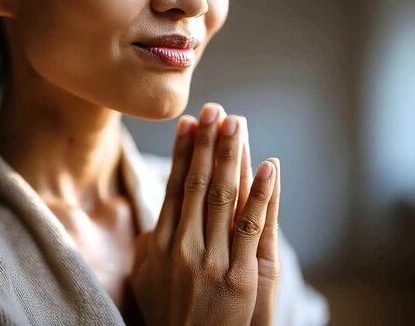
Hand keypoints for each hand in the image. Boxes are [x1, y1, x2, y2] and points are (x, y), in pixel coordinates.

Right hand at [130, 103, 280, 325]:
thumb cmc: (168, 311)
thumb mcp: (146, 276)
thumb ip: (151, 240)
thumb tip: (159, 208)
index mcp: (161, 242)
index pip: (173, 185)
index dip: (182, 152)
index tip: (189, 122)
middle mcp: (183, 246)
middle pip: (197, 183)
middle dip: (207, 143)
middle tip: (215, 109)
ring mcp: (212, 260)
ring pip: (223, 197)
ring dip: (231, 157)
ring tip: (237, 123)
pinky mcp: (239, 276)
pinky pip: (251, 227)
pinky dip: (261, 194)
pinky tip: (268, 166)